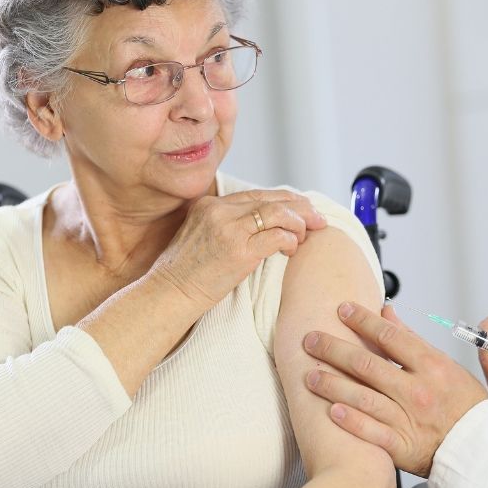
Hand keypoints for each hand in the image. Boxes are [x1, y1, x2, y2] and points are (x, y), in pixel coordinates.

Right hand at [153, 189, 326, 307]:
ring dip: (299, 223)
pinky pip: (278, 236)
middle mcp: (220, 211)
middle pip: (272, 199)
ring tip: (307, 235)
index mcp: (210, 204)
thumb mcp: (199, 235)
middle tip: (319, 219)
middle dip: (301, 207)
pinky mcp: (239, 251)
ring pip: (279, 213)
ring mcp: (230, 230)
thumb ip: (223, 222)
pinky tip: (292, 249)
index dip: (285, 199)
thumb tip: (257, 222)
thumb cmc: (185, 272)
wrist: (169, 294)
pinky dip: (291, 240)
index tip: (301, 208)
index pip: (257, 194)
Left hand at [303, 302, 487, 477]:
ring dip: (332, 384)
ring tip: (310, 374)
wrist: (481, 446)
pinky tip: (331, 410)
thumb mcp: (444, 364)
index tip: (342, 309)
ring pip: (364, 398)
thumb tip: (386, 312)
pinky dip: (351, 421)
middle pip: (368, 365)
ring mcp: (409, 419)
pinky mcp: (403, 445)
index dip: (362, 320)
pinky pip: (372, 432)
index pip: (389, 337)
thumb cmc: (463, 403)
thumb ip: (411, 339)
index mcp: (431, 366)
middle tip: (311, 339)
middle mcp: (418, 391)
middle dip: (334, 349)